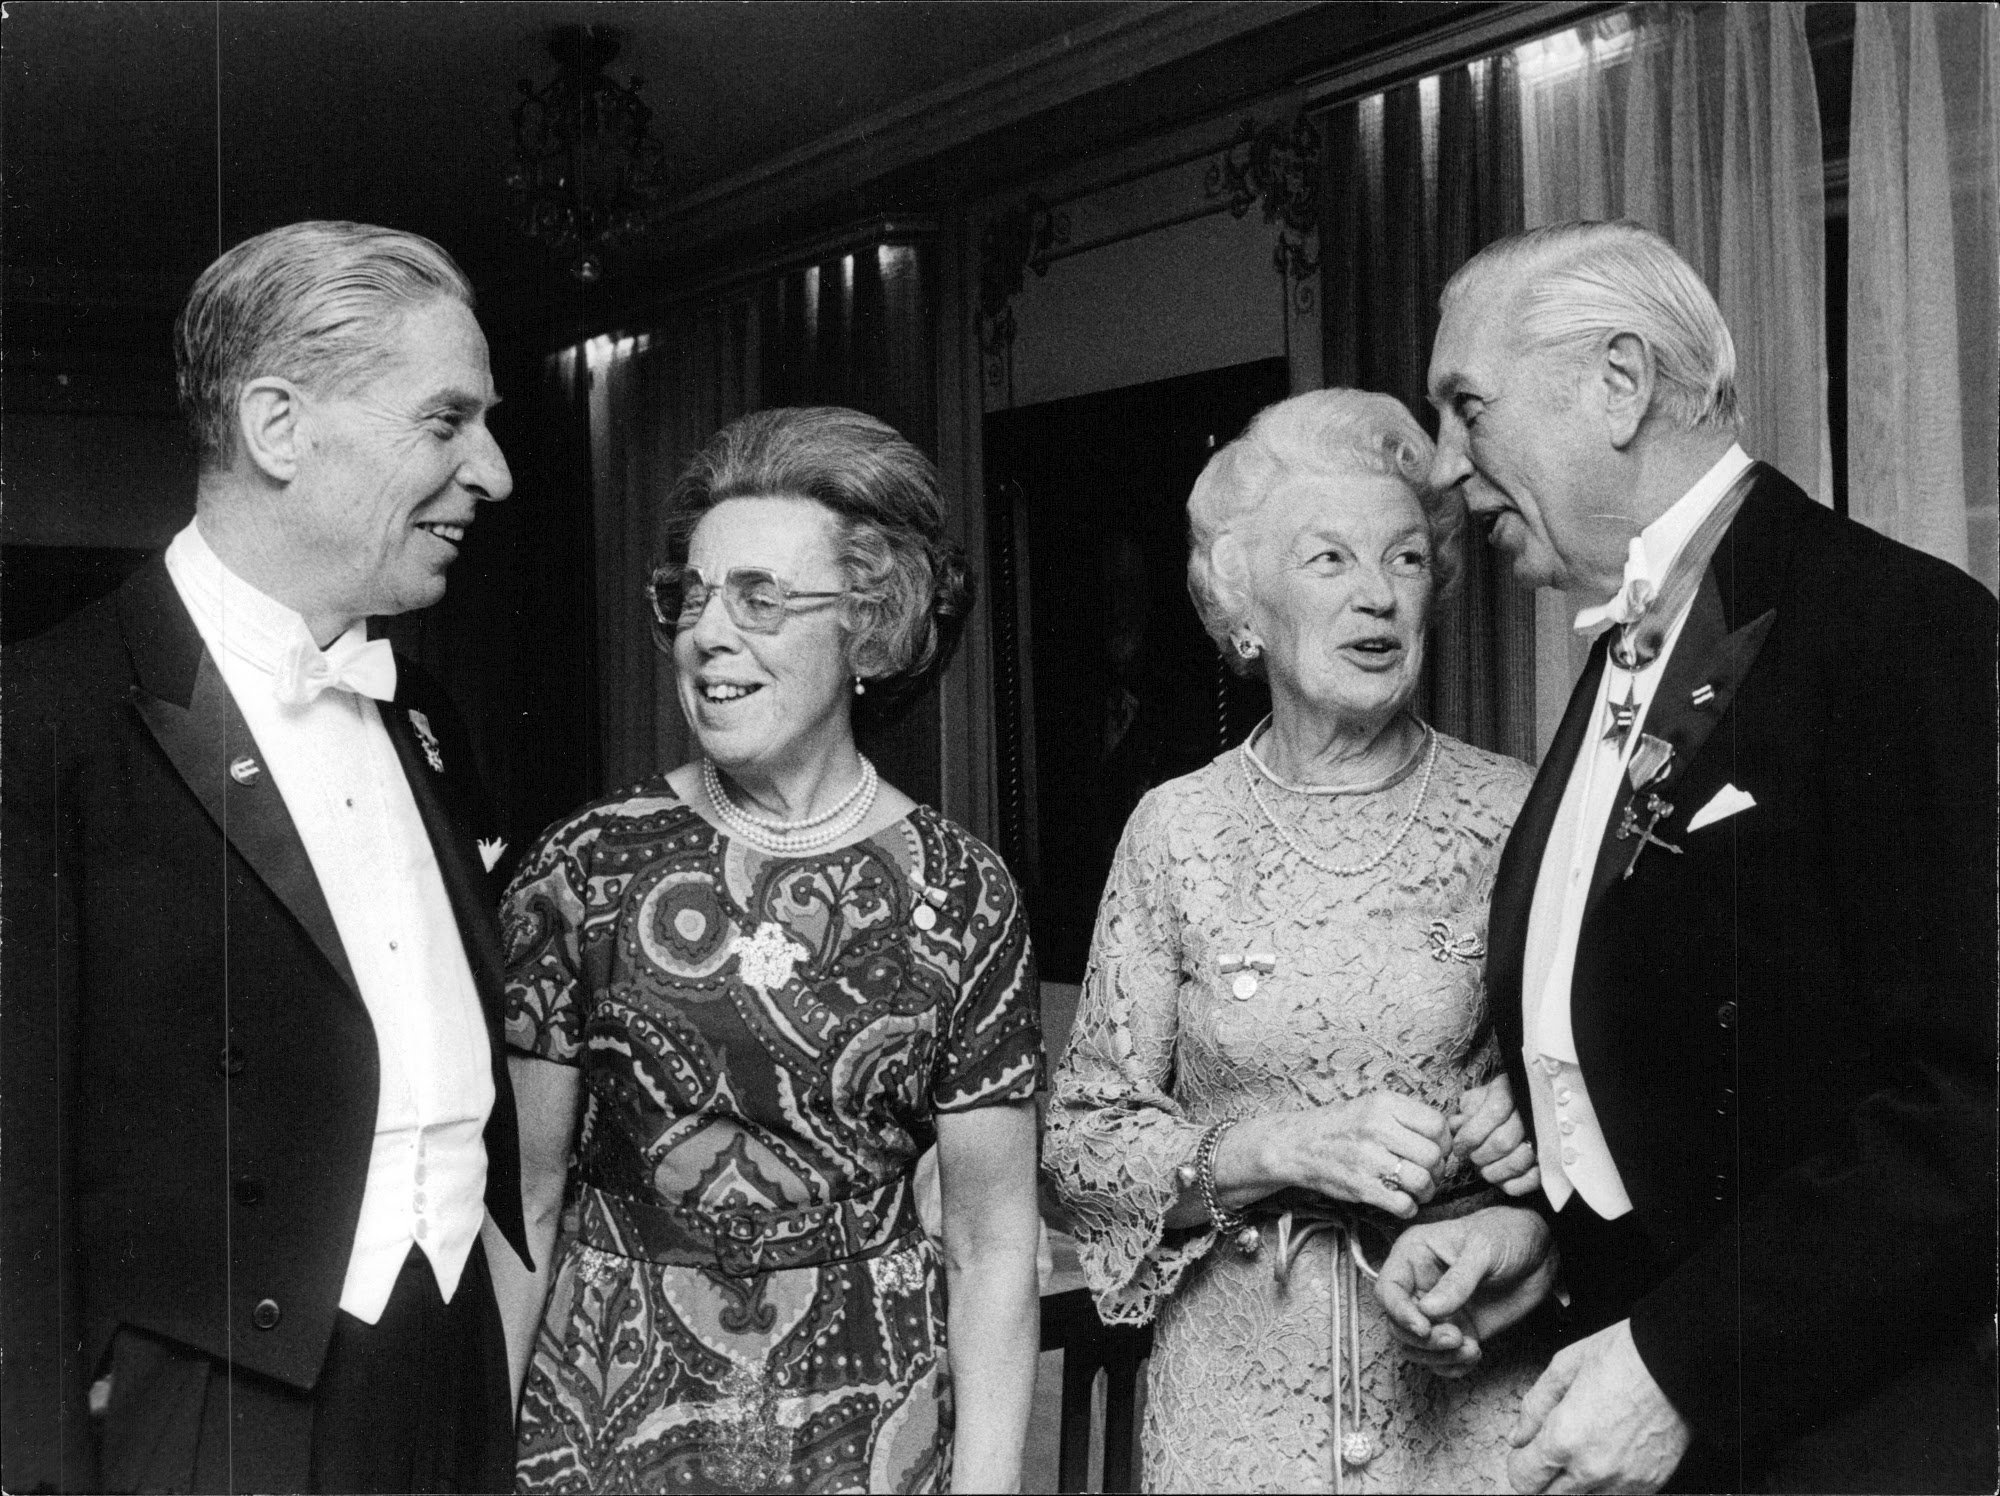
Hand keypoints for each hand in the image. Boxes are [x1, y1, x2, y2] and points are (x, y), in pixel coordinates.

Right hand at [1246, 1091, 1450, 1218]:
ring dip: (1426, 1192)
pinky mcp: (1359, 1186)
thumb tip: (1453, 1132)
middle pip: (1433, 1156)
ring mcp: (1367, 1158)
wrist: (1299, 1144)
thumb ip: (1411, 1116)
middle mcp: (1376, 1127)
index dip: (1445, 1143)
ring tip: (1417, 1190)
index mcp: (1384, 1104)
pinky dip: (1409, 1208)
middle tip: (1429, 1174)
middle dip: (1438, 1170)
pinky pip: (1403, 1204)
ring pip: (1422, 1181)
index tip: (1437, 1151)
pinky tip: (1402, 1201)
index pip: (1437, 1125)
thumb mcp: (1375, 1106)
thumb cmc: (1344, 1126)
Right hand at [1375, 1204, 1555, 1375]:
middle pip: (1397, 1324)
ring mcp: (1438, 1311)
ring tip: (1469, 1348)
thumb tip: (1428, 1310)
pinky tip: (1474, 1354)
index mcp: (1414, 1256)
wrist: (1543, 1251)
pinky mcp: (1458, 1330)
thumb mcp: (1483, 1249)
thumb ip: (1457, 1281)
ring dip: (1438, 1356)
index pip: (1388, 1289)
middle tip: (1456, 1338)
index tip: (1423, 1327)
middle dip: (1423, 1340)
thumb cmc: (1507, 1235)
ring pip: (1415, 1347)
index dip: (1398, 1312)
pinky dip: (1452, 1366)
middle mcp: (1419, 1285)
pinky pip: (1440, 1358)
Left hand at [1451, 1074, 1540, 1196]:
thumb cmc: (1496, 1103)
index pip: (1493, 1113)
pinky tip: (1500, 1178)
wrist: (1527, 1108)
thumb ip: (1466, 1110)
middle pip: (1502, 1142)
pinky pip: (1531, 1180)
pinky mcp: (1552, 1160)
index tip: (1459, 1147)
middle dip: (1479, 1156)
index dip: (1470, 1135)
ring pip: (1516, 1162)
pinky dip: (1510, 1184)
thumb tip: (1456, 1125)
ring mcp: (1546, 1137)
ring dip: (1492, 1172)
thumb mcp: (1479, 1097)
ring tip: (1483, 1168)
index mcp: (1512, 1091)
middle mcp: (1532, 1112)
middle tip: (1471, 1158)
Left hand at [1507, 1319, 1690, 1492]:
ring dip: (1573, 1486)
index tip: (1525, 1450)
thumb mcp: (1565, 1366)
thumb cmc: (1625, 1355)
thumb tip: (1518, 1437)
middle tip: (1549, 1453)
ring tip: (1581, 1453)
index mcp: (1564, 1439)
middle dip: (1542, 1478)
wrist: (1681, 1362)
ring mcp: (1624, 1483)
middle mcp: (1592, 1470)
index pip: (1523, 1479)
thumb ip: (1535, 1406)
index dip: (1519, 1462)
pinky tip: (1607, 1458)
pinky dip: (1603, 1488)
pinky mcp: (1650, 1485)